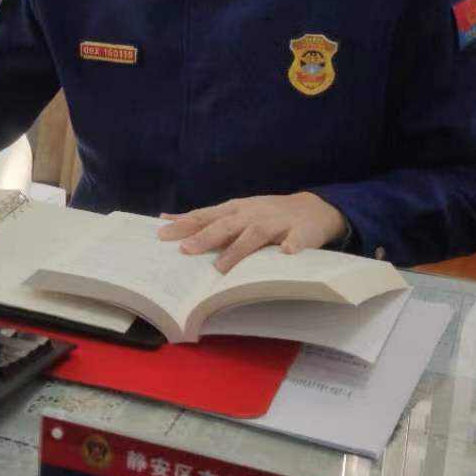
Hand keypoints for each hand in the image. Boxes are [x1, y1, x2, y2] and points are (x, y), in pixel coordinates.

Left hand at [156, 192, 347, 274]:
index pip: (206, 216)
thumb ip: (204, 219)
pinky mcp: (301, 233)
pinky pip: (297, 240)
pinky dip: (291, 246)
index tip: (162, 235)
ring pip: (255, 235)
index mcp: (235, 210)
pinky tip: (286, 253)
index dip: (185, 225)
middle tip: (186, 250)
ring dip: (239, 249)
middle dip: (206, 237)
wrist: (313, 208)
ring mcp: (277, 223)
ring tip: (222, 267)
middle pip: (226, 225)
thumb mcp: (234, 211)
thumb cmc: (265, 214)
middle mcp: (252, 214)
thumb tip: (167, 220)